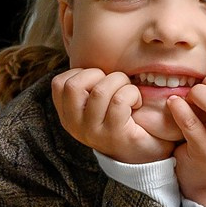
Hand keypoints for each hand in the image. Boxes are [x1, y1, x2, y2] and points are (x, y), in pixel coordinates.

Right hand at [52, 67, 175, 164]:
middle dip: (98, 74)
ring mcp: (93, 132)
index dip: (81, 73)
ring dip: (119, 82)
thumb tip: (91, 48)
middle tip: (114, 84)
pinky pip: (120, 100)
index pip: (59, 83)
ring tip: (128, 92)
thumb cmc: (122, 122)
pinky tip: (137, 103)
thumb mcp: (97, 106)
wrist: (146, 158)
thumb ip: (89, 85)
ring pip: (100, 91)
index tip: (99, 81)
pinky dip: (132, 94)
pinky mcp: (115, 135)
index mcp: (68, 116)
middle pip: (73, 85)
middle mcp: (75, 125)